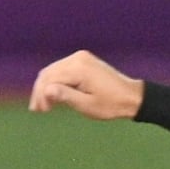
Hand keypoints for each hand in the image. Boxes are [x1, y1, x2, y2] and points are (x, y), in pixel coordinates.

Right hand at [28, 50, 144, 119]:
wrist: (132, 96)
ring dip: (46, 87)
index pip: (50, 79)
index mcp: (79, 68)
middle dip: (41, 91)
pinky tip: (53, 95)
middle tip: (37, 110)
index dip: (41, 95)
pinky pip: (62, 70)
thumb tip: (47, 89)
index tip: (40, 111)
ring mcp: (80, 57)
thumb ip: (66, 96)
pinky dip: (55, 82)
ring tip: (43, 106)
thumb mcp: (87, 105)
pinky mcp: (83, 60)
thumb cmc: (111, 105)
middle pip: (48, 73)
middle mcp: (78, 58)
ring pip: (53, 71)